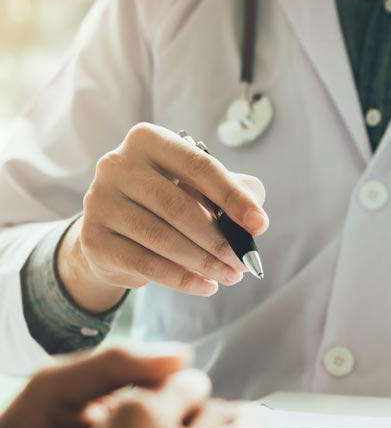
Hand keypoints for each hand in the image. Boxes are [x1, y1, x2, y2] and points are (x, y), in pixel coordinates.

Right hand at [58, 122, 267, 311]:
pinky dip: (183, 279)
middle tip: (244, 261)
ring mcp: (100, 201)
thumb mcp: (199, 188)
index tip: (259, 225)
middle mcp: (117, 164)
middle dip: (219, 240)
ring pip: (162, 238)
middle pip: (178, 207)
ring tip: (231, 276)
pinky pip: (146, 264)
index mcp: (149, 140)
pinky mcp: (93, 238)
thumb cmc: (167, 203)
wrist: (116, 232)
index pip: (199, 166)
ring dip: (205, 262)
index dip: (233, 197)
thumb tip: (255, 221)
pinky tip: (207, 286)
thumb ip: (231, 193)